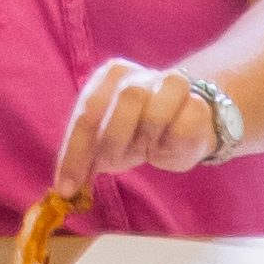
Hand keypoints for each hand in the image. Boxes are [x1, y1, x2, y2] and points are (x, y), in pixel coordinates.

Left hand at [56, 58, 226, 191]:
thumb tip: (66, 188)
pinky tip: (165, 145)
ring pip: (153, 113)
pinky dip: (168, 145)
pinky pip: (179, 129)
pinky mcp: (196, 104)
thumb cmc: (138, 135)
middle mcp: (138, 75)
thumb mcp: (106, 143)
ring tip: (145, 149)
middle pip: (124, 101)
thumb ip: (85, 156)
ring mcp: (170, 84)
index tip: (67, 188)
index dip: (75, 152)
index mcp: (108, 77)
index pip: (88, 113)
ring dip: (144, 141)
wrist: (185, 130)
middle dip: (114, 140)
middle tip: (115, 162)